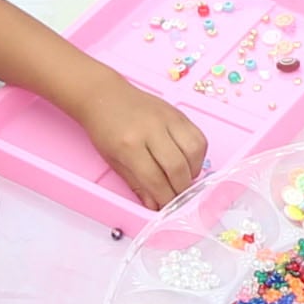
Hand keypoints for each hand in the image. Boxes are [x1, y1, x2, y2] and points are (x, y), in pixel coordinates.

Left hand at [68, 76, 207, 212]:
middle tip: (177, 198)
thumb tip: (155, 205)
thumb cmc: (105, 128)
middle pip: (177, 167)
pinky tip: (188, 162)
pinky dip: (198, 155)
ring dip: (193, 172)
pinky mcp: (178, 113)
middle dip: (181, 189)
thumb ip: (137, 183)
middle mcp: (151, 130)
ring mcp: (167, 119)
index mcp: (129, 146)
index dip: (165, 198)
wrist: (104, 96)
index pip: (155, 179)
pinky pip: (198, 137)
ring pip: (193, 151)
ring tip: (183, 178)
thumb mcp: (114, 160)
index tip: (167, 208)